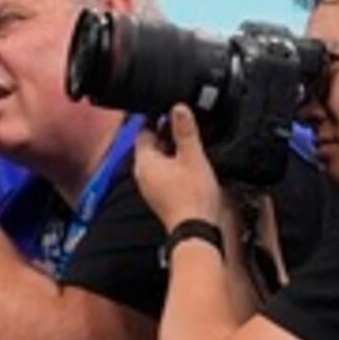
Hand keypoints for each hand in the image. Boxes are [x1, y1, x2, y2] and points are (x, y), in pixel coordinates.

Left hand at [131, 106, 225, 230]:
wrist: (196, 231)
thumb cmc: (192, 198)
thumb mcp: (193, 158)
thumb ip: (186, 132)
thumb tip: (178, 108)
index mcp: (144, 161)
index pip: (143, 131)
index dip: (155, 117)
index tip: (167, 109)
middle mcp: (143, 174)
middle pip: (151, 145)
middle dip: (166, 133)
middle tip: (183, 123)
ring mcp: (151, 187)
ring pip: (159, 160)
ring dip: (172, 150)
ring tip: (190, 142)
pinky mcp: (162, 197)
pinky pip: (165, 174)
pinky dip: (175, 166)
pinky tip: (191, 165)